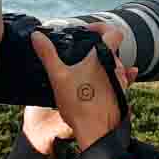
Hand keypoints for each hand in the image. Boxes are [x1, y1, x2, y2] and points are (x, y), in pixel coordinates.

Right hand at [21, 24, 137, 155]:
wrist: (95, 132)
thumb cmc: (78, 104)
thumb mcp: (58, 76)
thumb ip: (47, 54)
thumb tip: (36, 35)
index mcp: (104, 57)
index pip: (113, 31)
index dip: (101, 27)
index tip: (87, 30)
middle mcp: (117, 68)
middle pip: (112, 49)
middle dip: (97, 47)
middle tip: (81, 50)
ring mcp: (122, 83)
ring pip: (115, 65)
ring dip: (102, 63)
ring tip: (84, 68)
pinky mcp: (121, 96)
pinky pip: (118, 80)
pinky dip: (109, 77)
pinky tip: (99, 81)